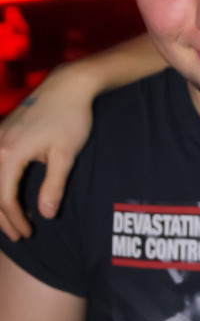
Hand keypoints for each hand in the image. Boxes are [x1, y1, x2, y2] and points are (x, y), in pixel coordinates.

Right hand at [0, 65, 94, 239]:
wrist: (69, 86)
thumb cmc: (71, 119)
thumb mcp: (66, 156)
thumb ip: (54, 186)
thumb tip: (46, 215)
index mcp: (10, 154)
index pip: (5, 199)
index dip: (15, 220)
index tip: (28, 233)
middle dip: (2, 217)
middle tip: (18, 235)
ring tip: (10, 219)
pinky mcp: (2, 131)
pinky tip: (8, 192)